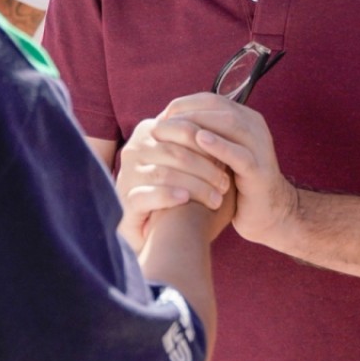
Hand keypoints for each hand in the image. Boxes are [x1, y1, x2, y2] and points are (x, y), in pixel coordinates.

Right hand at [113, 106, 232, 251]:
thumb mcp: (195, 164)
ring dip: (194, 185)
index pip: (181, 128)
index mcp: (150, 132)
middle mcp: (134, 149)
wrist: (168, 232)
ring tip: (216, 198)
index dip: (208, 144)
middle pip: (174, 152)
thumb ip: (205, 145)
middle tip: (226, 183)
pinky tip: (185, 200)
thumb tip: (234, 129)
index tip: (230, 158)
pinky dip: (167, 196)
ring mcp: (127, 175)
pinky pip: (145, 195)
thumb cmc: (188, 192)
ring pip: (163, 174)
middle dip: (205, 168)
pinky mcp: (125, 201)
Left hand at [164, 92, 299, 245]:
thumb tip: (164, 122)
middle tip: (161, 124)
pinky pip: (240, 154)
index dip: (184, 104)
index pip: (211, 100)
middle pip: (218, 108)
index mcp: (245, 119)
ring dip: (198, 124)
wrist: (268, 214)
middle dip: (187, 113)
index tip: (161, 117)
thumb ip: (201, 135)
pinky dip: (220, 145)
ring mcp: (260, 147)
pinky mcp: (260, 171)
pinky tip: (200, 141)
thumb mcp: (219, 154)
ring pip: (230, 124)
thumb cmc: (235, 183)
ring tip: (173, 130)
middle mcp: (255, 128)